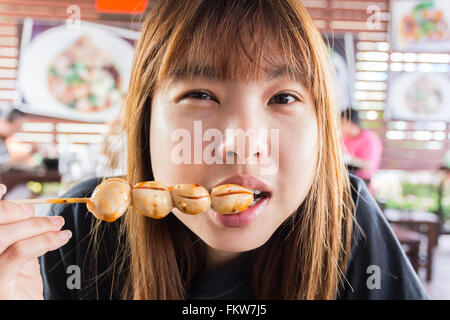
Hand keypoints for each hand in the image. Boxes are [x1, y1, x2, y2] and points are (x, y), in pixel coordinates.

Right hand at [0, 184, 71, 299]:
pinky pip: (19, 252)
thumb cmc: (19, 285)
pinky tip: (61, 237)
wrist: (27, 306)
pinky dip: (44, 239)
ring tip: (57, 225)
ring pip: (2, 235)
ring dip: (34, 225)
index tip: (3, 189)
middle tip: (39, 212)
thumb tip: (27, 210)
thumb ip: (17, 234)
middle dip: (14, 210)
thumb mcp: (17, 254)